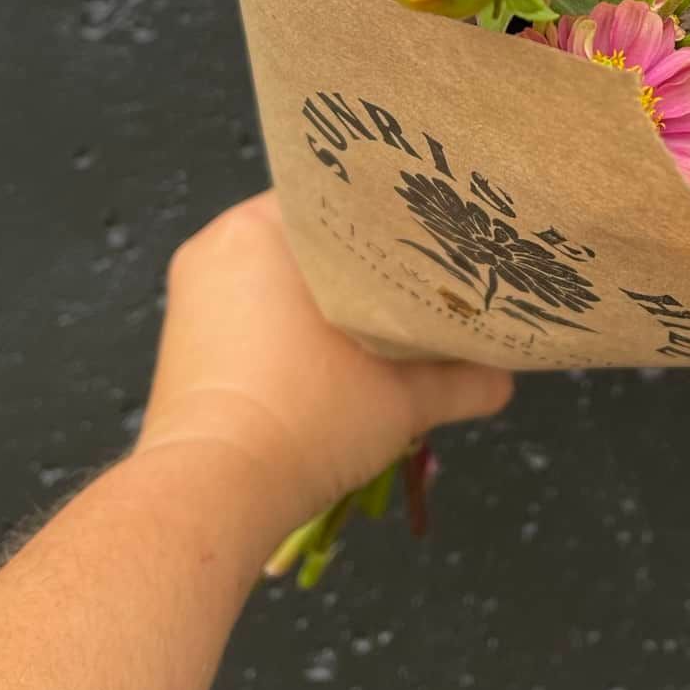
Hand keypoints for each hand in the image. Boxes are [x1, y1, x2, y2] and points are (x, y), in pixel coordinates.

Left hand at [136, 191, 511, 542]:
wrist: (211, 496)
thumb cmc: (308, 420)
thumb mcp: (403, 399)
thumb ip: (462, 379)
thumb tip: (507, 379)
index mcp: (262, 228)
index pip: (340, 193)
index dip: (391, 212)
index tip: (434, 230)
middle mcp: (219, 244)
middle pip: (310, 237)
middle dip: (360, 259)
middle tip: (421, 275)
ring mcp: (193, 294)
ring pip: (276, 275)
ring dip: (323, 296)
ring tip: (383, 317)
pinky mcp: (183, 341)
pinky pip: (247, 311)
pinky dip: (285, 327)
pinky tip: (331, 355)